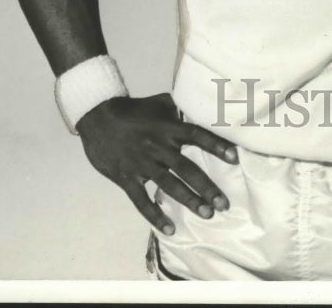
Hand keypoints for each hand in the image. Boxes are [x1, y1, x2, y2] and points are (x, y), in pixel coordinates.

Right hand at [77, 92, 237, 233]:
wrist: (97, 117)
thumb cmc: (132, 110)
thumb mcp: (158, 102)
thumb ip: (179, 108)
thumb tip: (199, 107)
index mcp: (167, 128)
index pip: (196, 135)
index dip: (216, 145)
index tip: (235, 157)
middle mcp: (157, 146)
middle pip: (186, 168)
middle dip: (206, 186)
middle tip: (224, 203)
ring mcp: (141, 164)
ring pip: (169, 185)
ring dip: (189, 200)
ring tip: (207, 213)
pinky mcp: (126, 178)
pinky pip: (141, 200)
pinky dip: (155, 215)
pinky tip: (169, 228)